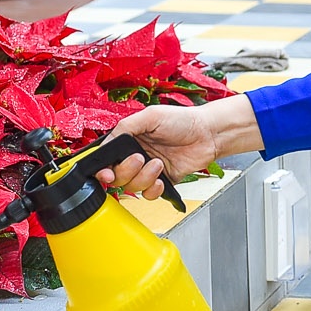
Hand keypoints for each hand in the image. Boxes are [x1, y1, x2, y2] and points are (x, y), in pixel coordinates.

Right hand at [95, 97, 260, 199]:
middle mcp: (136, 155)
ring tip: (158, 163)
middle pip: (117, 176)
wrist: (208, 134)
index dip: (103, 169)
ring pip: (133, 187)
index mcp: (129, 140)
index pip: (107, 159)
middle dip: (126, 171)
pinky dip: (154, 190)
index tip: (106, 173)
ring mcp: (149, 170)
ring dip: (144, 178)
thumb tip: (107, 142)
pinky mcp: (163, 181)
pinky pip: (150, 194)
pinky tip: (162, 179)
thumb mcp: (150, 116)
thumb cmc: (183, 120)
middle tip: (140, 158)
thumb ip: (126, 127)